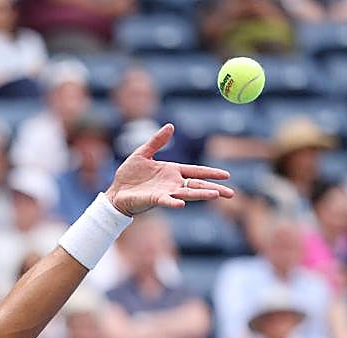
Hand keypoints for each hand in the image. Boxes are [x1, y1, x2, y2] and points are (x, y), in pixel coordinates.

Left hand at [105, 124, 233, 215]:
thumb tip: (170, 126)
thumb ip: (157, 141)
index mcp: (172, 172)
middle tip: (231, 194)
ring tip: (216, 195)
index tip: (227, 175)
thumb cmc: (129, 175)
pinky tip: (182, 203)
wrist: (115, 192)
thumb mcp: (143, 153)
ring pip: (187, 193)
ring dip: (201, 194)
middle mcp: (172, 183)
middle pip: (198, 185)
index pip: (196, 172)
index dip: (211, 173)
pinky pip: (166, 201)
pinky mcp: (154, 199)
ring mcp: (165, 192)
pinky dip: (174, 202)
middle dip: (214, 189)